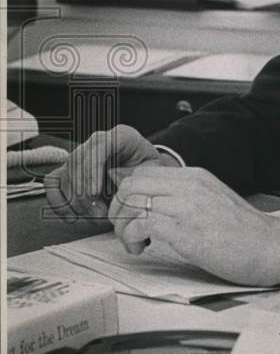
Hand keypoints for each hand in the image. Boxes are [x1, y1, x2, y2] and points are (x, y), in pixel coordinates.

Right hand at [44, 124, 179, 222]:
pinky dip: (60, 202)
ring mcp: (81, 155)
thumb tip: (123, 197)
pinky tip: (74, 216)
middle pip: (78, 163)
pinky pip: (53, 183)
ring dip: (76, 202)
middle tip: (99, 214)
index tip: (94, 194)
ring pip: (65, 175)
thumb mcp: (152, 171)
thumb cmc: (148, 170)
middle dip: (85, 194)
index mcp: (121, 136)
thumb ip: (139, 179)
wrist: (144, 171)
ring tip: (94, 217)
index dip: (93, 170)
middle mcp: (97, 141)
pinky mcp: (69, 169)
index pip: (99, 145)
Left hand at [107, 165, 279, 285]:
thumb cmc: (247, 234)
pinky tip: (142, 249)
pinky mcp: (184, 229)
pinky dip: (131, 238)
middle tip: (126, 229)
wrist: (272, 247)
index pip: (144, 172)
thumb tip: (161, 208)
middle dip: (119, 208)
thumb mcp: (215, 202)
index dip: (129, 194)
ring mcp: (186, 205)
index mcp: (196, 177)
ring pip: (131, 201)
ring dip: (122, 225)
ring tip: (134, 243)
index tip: (130, 214)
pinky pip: (139, 224)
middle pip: (131, 183)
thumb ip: (189, 199)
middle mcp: (189, 185)